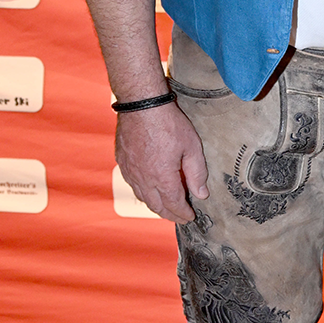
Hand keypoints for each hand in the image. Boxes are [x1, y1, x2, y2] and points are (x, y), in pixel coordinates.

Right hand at [115, 102, 208, 220]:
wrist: (141, 104)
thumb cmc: (168, 123)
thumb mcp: (191, 147)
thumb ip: (197, 173)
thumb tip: (201, 194)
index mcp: (162, 177)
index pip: (174, 204)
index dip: (183, 213)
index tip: (190, 218)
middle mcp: (144, 179)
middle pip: (156, 205)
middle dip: (169, 215)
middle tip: (179, 218)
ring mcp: (130, 171)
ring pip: (142, 197)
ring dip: (154, 205)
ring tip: (165, 208)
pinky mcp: (122, 161)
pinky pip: (132, 184)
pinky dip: (142, 192)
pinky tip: (147, 190)